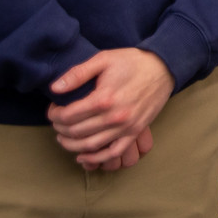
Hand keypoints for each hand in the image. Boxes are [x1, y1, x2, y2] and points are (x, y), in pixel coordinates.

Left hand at [48, 49, 174, 164]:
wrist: (164, 67)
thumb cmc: (132, 61)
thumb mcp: (104, 59)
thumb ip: (77, 73)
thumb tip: (55, 89)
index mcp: (104, 98)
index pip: (68, 116)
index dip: (54, 114)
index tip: (53, 109)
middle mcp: (114, 116)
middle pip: (76, 132)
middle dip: (60, 129)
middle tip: (56, 122)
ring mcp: (126, 127)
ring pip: (90, 146)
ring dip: (71, 145)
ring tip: (63, 137)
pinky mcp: (135, 131)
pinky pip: (113, 152)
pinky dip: (95, 158)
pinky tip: (82, 156)